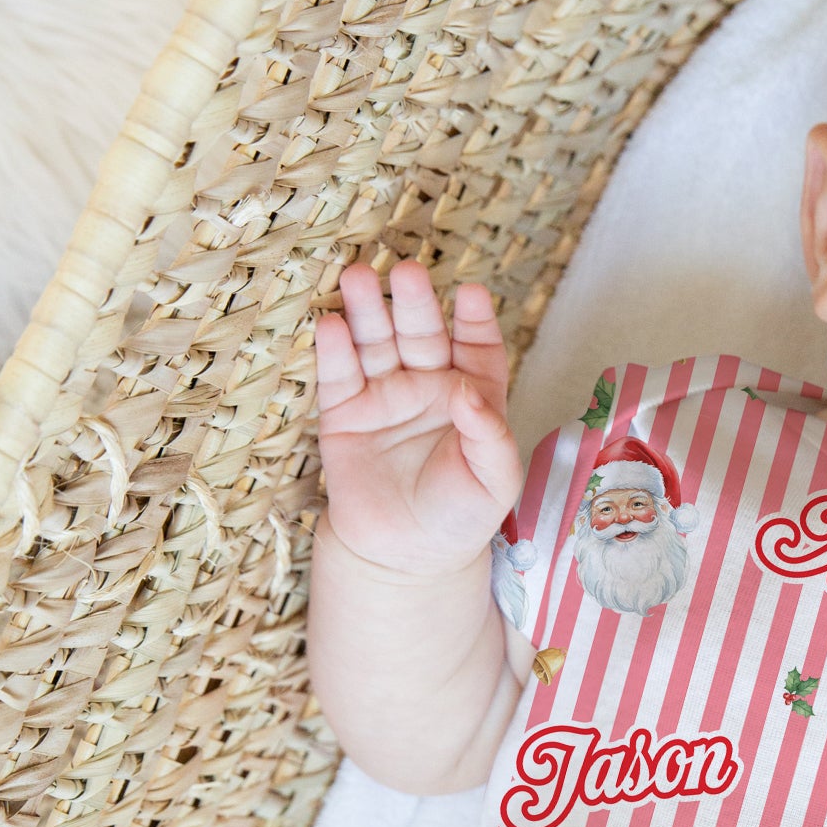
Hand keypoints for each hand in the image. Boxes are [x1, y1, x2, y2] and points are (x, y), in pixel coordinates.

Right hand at [315, 261, 522, 578]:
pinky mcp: (345, 413)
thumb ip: (491, 435)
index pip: (477, 348)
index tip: (471, 295)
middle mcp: (429, 386)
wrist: (408, 555)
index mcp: (475, 396)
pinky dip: (335, 351)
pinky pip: (339, 376)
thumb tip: (466, 389)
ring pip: (377, 344)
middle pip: (422, 334)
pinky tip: (332, 325)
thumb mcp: (495, 482)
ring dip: (367, 311)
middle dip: (414, 303)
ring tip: (357, 277)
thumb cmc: (462, 516)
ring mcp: (386, 395)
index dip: (474, 322)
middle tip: (406, 271)